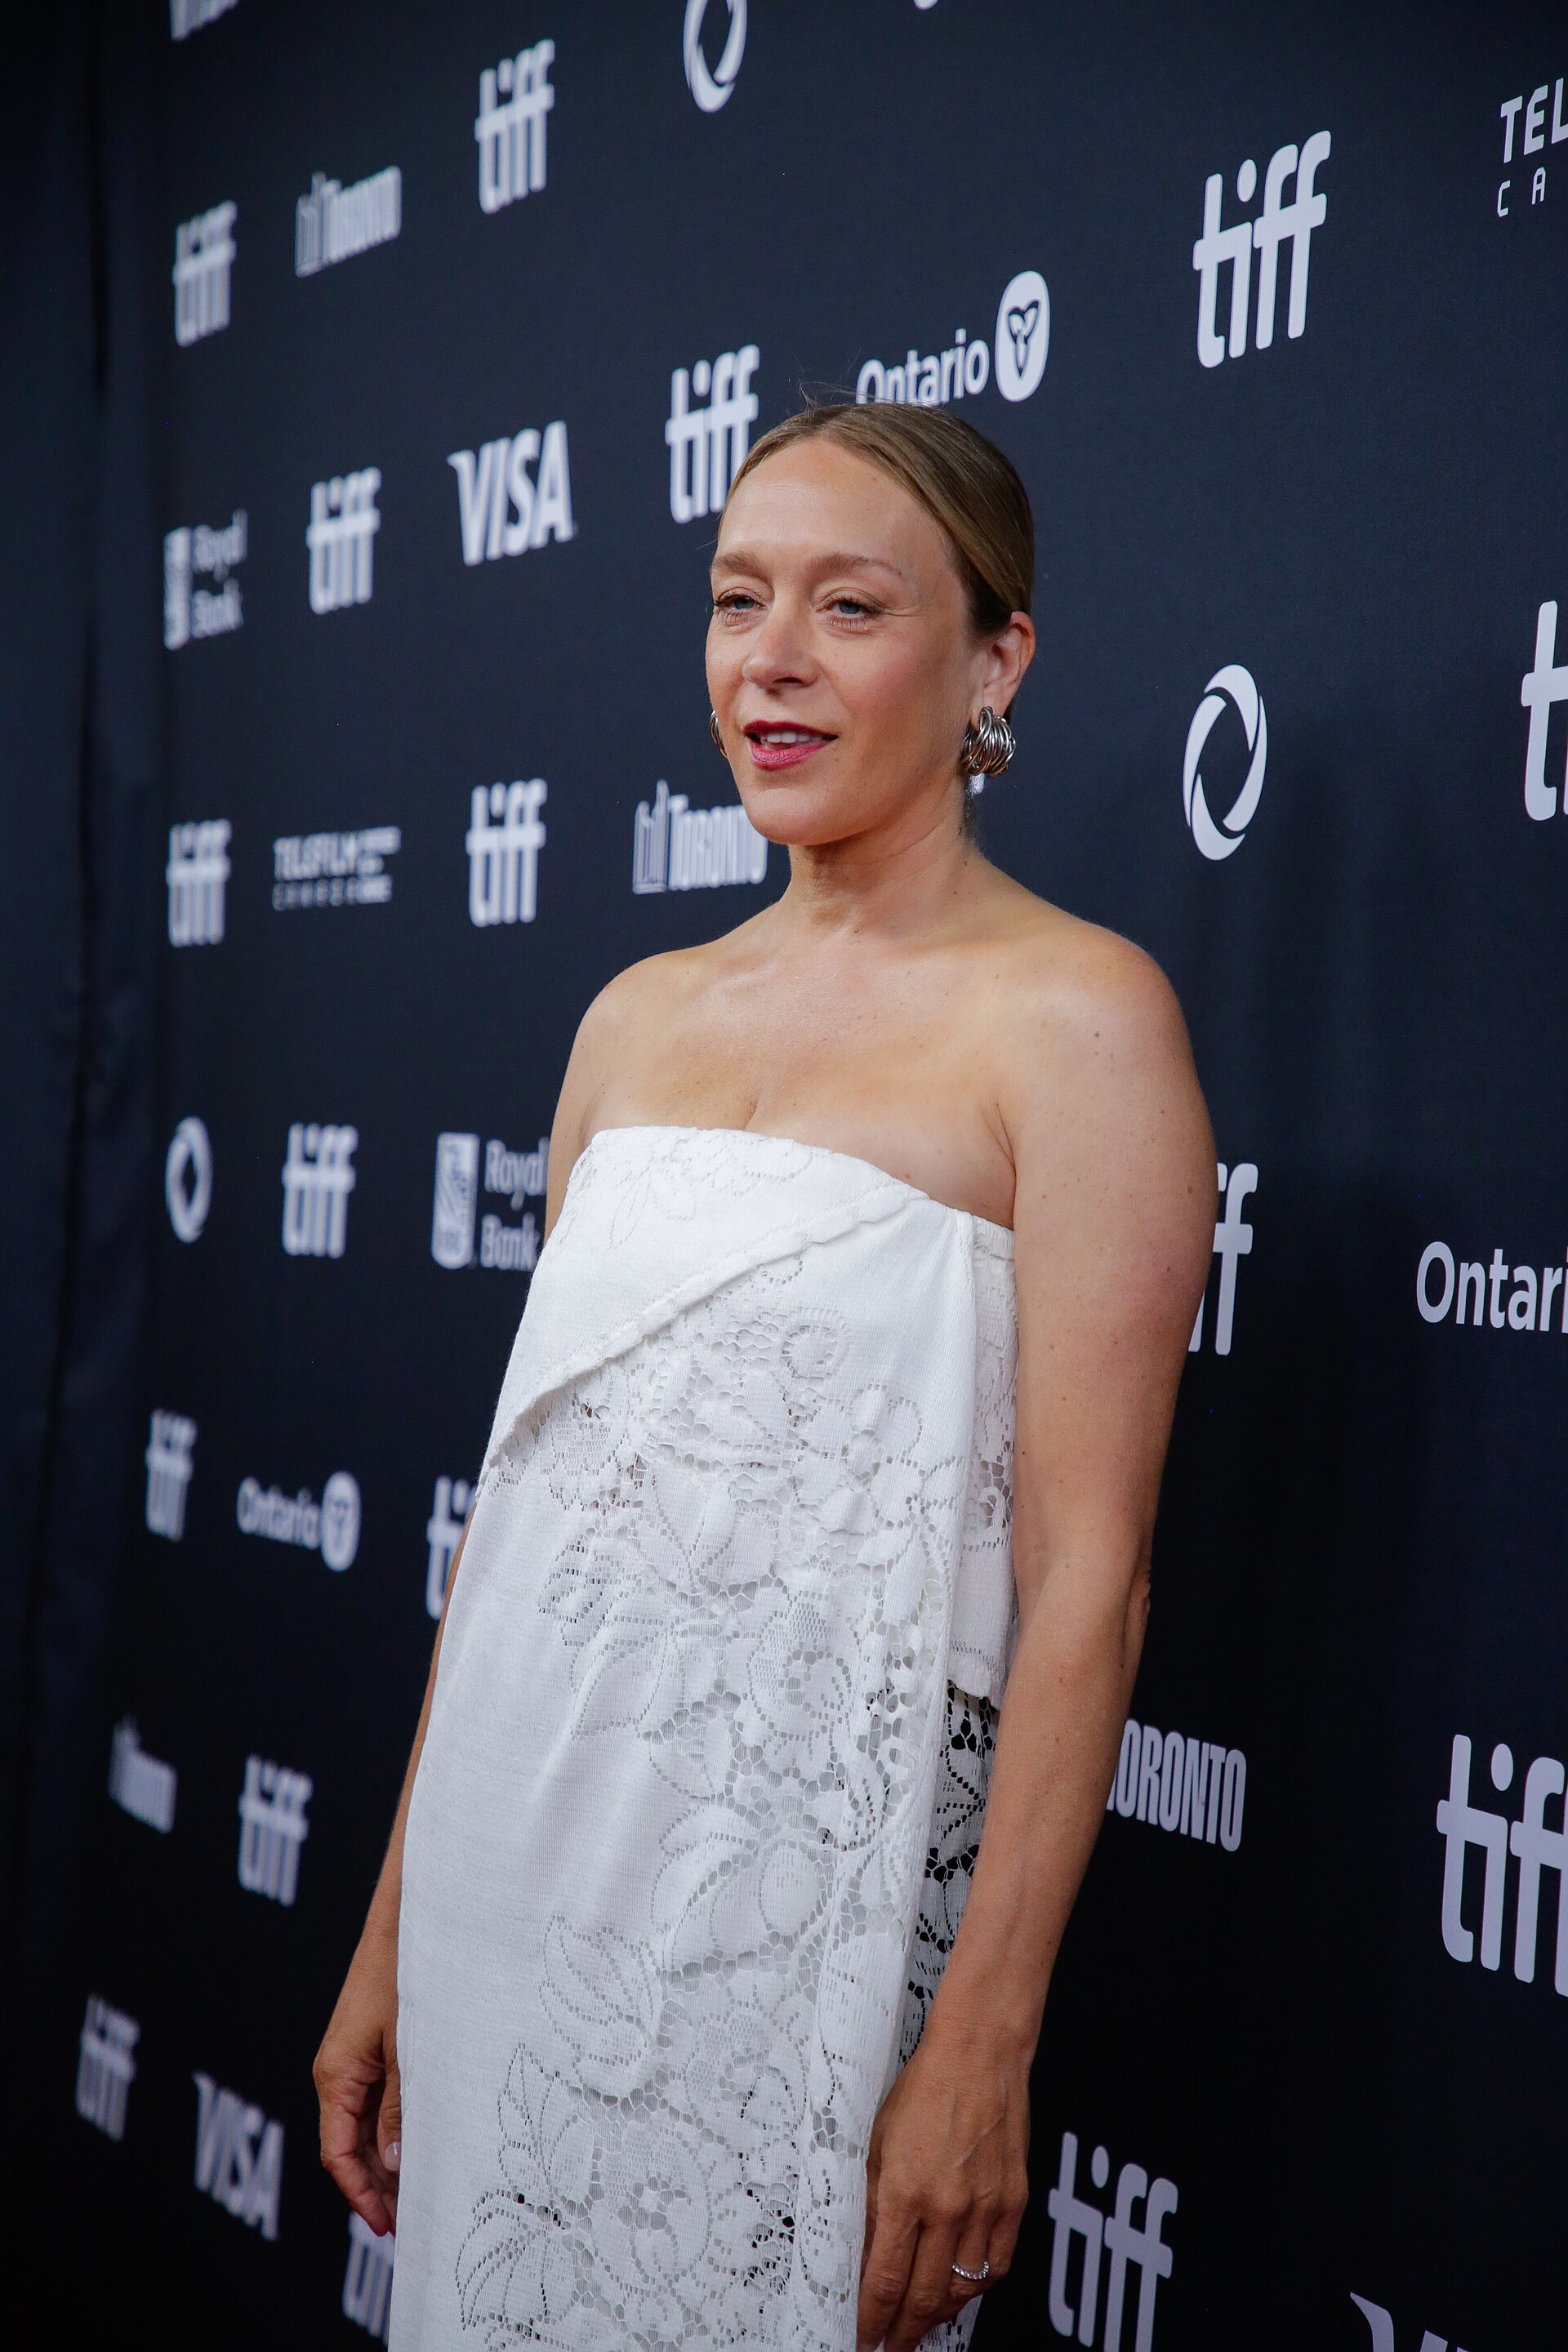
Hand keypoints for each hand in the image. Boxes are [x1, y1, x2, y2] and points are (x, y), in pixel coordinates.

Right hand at [314, 1924, 401, 2234]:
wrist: (404, 1923)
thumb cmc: (405, 1978)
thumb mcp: (409, 2050)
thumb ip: (400, 2108)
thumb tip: (393, 2164)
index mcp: (335, 2077)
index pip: (338, 2155)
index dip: (360, 2194)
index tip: (386, 2224)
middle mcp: (335, 2072)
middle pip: (348, 2146)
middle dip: (374, 2185)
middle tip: (407, 2219)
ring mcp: (351, 2060)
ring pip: (361, 2126)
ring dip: (383, 2159)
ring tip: (414, 2192)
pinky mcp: (368, 2047)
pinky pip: (372, 2100)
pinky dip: (389, 2128)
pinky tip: (413, 2144)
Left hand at [856, 2021, 1029, 2351]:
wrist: (979, 2054)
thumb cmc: (925, 2088)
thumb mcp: (877, 2142)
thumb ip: (872, 2202)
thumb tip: (865, 2252)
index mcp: (905, 2191)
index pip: (885, 2280)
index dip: (872, 2319)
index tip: (864, 2335)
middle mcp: (948, 2207)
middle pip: (924, 2297)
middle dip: (903, 2332)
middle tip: (889, 2346)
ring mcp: (986, 2208)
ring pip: (962, 2290)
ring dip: (938, 2315)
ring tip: (920, 2325)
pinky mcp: (1014, 2203)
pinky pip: (996, 2265)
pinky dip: (976, 2287)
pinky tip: (959, 2290)